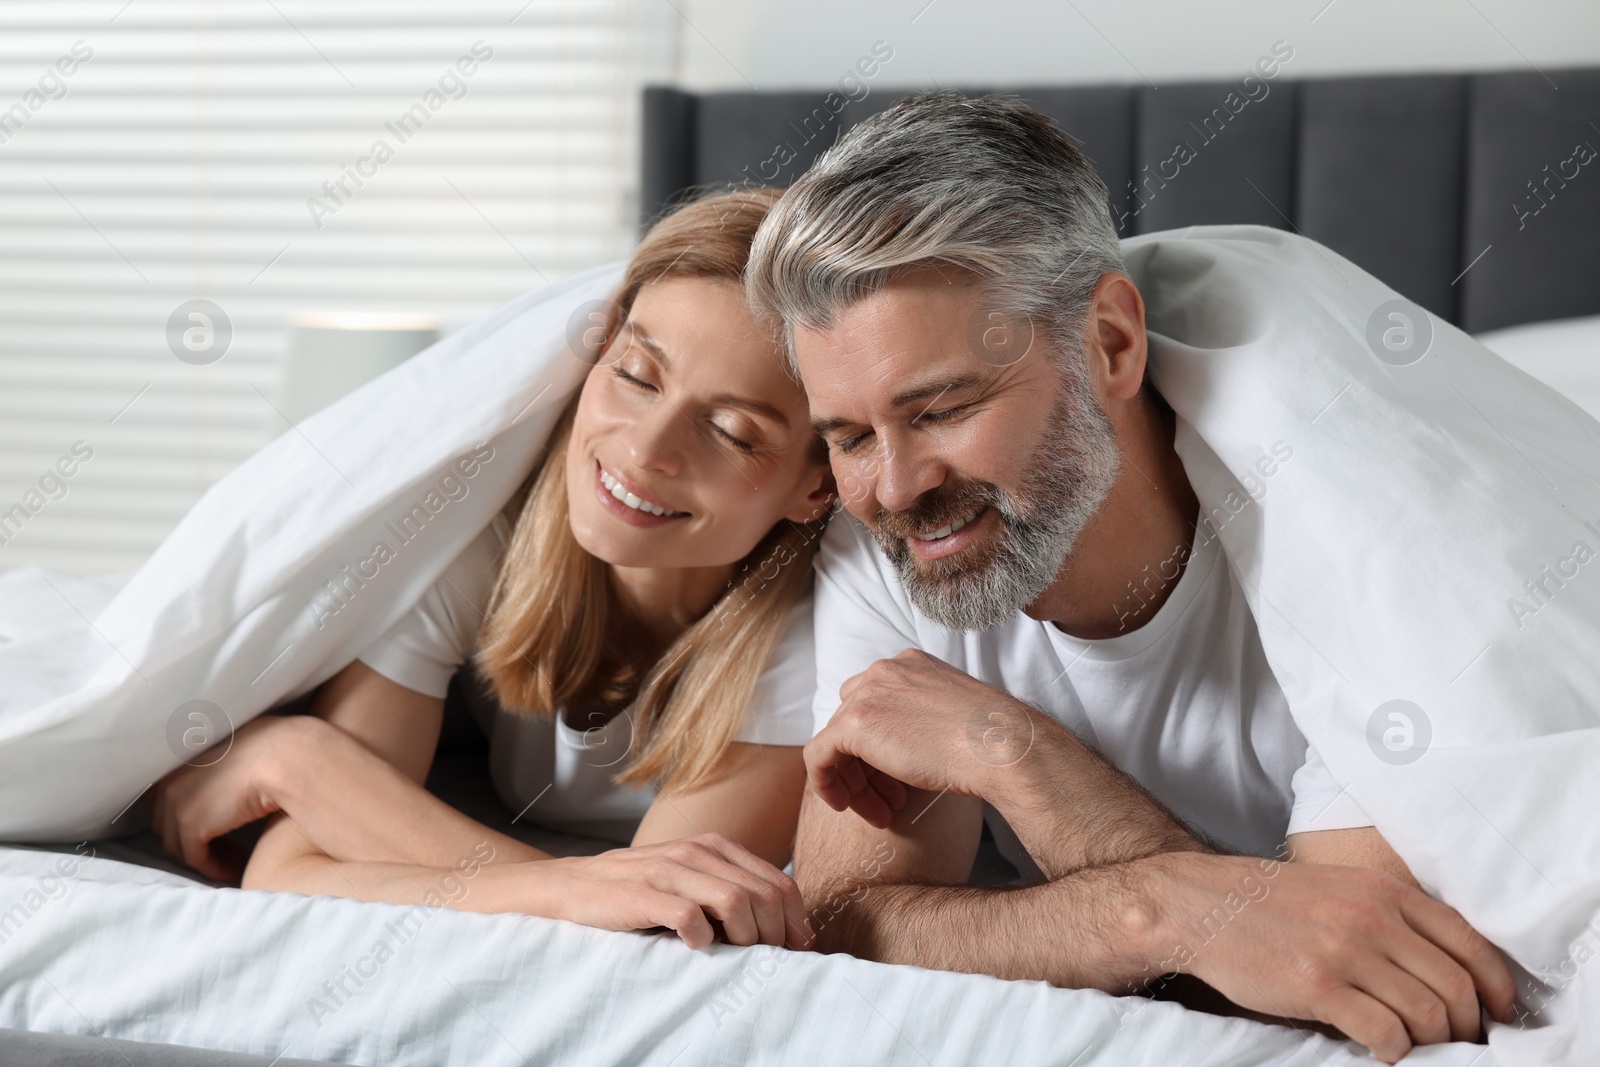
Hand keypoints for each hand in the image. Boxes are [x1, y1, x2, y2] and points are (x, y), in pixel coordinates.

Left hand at [148, 714, 304, 880]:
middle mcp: (168, 778)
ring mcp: (175, 801)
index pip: (164, 797)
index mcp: (176, 757)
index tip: (210, 828)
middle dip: (190, 839)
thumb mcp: (235, 752)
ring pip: (177, 844)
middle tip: (223, 848)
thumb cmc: (271, 752)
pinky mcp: (191, 824)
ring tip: (232, 860)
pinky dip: (214, 868)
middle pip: (166, 823)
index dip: (183, 816)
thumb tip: (223, 787)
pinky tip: (234, 868)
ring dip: (203, 856)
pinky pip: (195, 858)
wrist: (282, 757)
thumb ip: (217, 767)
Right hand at [547, 833, 810, 950]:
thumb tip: (778, 929)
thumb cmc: (636, 890)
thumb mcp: (687, 879)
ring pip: (735, 900)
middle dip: (776, 933)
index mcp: (714, 847)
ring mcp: (668, 870)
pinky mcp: (642, 893)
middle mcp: (696, 852)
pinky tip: (695, 948)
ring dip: (745, 936)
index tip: (798, 948)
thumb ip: (726, 889)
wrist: (570, 886)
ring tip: (736, 956)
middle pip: (763, 893)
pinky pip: (689, 916)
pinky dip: (702, 938)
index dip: (795, 919)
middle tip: (770, 960)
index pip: (777, 880)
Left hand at [805, 649, 1037, 827]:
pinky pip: (819, 755)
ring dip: (853, 782)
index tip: (895, 782)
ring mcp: (867, 693)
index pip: (874, 704)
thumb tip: (901, 752)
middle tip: (888, 802)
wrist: (1003, 747)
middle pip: (851, 722)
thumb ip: (918, 723)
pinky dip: (826, 783)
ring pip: (836, 741)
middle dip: (865, 767)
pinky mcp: (854, 722)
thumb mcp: (949, 721)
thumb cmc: (991, 743)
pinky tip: (844, 807)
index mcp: (910, 665)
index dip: (878, 748)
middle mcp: (884, 670)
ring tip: (878, 814)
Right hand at [1145, 852, 1516, 1063]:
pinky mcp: (1317, 985)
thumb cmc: (1268, 903)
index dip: (1497, 987)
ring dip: (1433, 1042)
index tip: (1498, 1013)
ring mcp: (1345, 950)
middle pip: (1456, 984)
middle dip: (1468, 1025)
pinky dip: (1395, 1052)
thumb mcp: (1339, 888)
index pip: (1470, 942)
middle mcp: (1372, 917)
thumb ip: (1389, 915)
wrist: (1200, 904)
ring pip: (1427, 1013)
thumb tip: (1441, 969)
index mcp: (1384, 890)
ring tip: (1417, 1047)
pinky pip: (1384, 1031)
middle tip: (1459, 1042)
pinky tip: (1382, 1051)